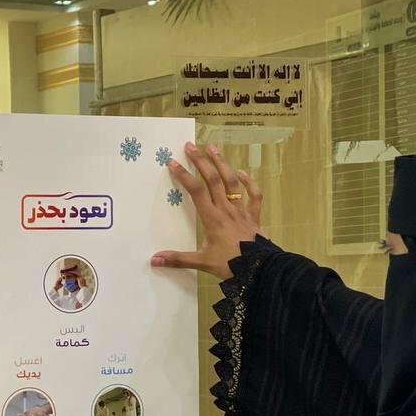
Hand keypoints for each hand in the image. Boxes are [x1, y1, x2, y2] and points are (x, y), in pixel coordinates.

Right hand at [152, 142, 262, 278]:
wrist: (260, 269)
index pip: (196, 191)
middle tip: (190, 146)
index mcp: (212, 218)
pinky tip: (242, 172)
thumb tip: (154, 260)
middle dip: (201, 161)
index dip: (184, 175)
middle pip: (213, 180)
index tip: (172, 162)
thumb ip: (178, 260)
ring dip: (222, 164)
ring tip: (212, 148)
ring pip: (232, 182)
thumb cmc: (231, 265)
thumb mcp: (202, 263)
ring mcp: (241, 211)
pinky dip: (249, 182)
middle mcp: (226, 209)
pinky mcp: (253, 216)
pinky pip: (254, 196)